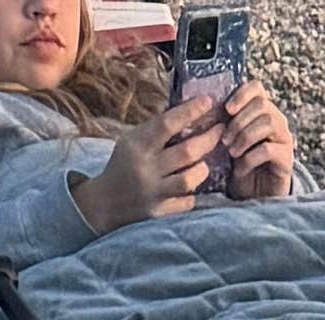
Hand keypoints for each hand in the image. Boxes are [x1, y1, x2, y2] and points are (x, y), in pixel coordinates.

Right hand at [80, 93, 222, 223]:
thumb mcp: (132, 139)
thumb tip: (185, 109)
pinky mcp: (158, 213)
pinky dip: (191, 194)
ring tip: (205, 163)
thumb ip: (155, 129)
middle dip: (209, 138)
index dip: (190, 111)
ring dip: (202, 169)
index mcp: (138, 145)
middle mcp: (147, 168)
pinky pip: (185, 203)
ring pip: (190, 179)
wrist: (104, 203)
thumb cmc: (123, 164)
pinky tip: (191, 187)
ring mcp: (153, 193)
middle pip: (187, 151)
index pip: (168, 124)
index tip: (208, 101)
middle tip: (220, 130)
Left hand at [217, 78, 291, 189]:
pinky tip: (240, 169)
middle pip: (261, 104)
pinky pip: (268, 149)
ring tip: (232, 153)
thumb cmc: (239, 167)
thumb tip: (206, 109)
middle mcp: (277, 120)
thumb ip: (224, 124)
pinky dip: (250, 158)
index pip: (257, 87)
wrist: (253, 199)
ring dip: (244, 137)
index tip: (227, 109)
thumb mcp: (229, 142)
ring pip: (267, 122)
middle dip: (239, 121)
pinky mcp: (287, 159)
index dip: (242, 94)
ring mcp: (284, 139)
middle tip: (225, 140)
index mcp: (262, 111)